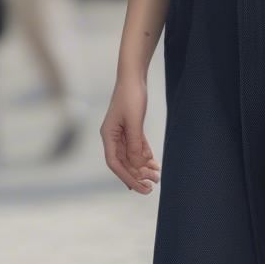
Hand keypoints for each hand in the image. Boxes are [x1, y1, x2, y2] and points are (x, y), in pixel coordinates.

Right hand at [100, 78, 160, 193]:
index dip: (127, 177)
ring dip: (143, 167)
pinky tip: (154, 163)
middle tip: (153, 185)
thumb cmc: (131, 95)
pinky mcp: (130, 126)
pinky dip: (145, 155)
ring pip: (131, 155)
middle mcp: (113, 136)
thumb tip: (138, 166)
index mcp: (108, 135)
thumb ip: (135, 144)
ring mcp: (121, 132)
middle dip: (137, 174)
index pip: (115, 163)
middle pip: (124, 162)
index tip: (140, 188)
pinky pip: (137, 146)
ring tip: (156, 176)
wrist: (133, 75)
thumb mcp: (134, 121)